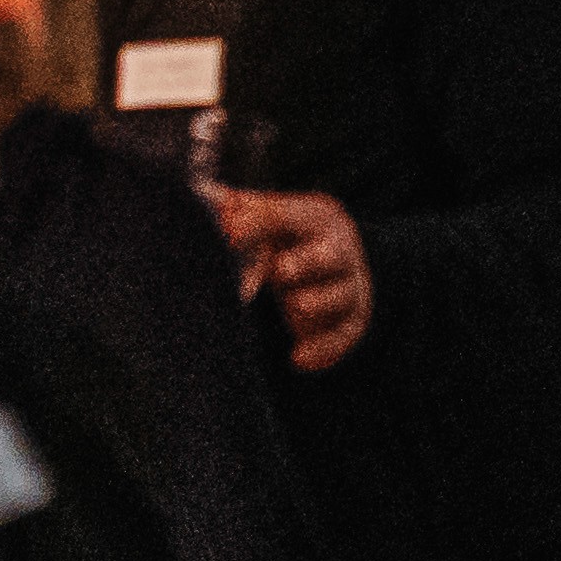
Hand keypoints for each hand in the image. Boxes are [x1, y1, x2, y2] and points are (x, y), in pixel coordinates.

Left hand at [207, 186, 374, 370]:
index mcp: (318, 218)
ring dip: (318, 302)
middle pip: (331, 255)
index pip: (291, 216)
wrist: (333, 262)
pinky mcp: (352, 320)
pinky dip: (325, 348)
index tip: (228, 231)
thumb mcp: (269, 217)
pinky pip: (344, 335)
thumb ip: (240, 211)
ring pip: (341, 296)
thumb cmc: (287, 238)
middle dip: (307, 262)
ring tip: (295, 307)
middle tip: (279, 270)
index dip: (260, 223)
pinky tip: (298, 359)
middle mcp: (340, 250)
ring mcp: (349, 286)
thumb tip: (209, 202)